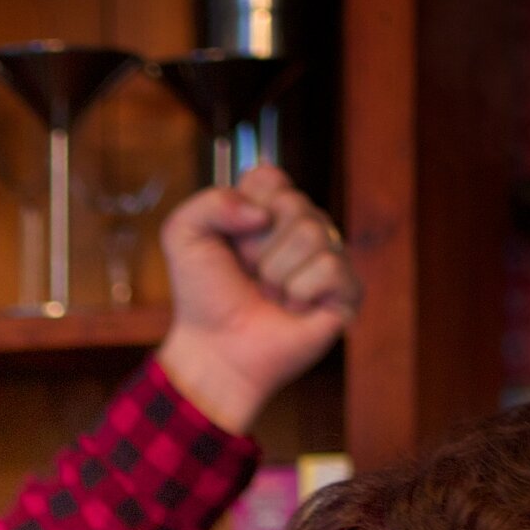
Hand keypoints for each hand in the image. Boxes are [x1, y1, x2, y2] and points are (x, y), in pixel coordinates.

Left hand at [152, 164, 358, 434]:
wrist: (214, 352)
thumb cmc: (203, 298)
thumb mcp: (183, 236)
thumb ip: (210, 201)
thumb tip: (263, 213)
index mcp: (271, 210)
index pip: (270, 177)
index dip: (244, 208)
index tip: (231, 243)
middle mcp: (305, 228)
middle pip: (292, 203)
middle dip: (257, 246)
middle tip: (250, 276)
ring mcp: (329, 258)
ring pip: (312, 232)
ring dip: (276, 272)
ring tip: (268, 295)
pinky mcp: (346, 291)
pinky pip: (330, 266)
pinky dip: (300, 290)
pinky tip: (292, 309)